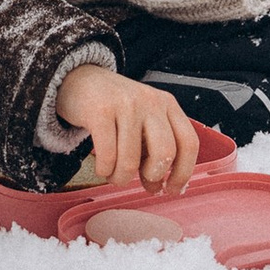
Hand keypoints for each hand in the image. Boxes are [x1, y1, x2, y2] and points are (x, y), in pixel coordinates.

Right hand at [54, 65, 201, 194]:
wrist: (80, 80)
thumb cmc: (115, 109)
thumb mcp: (142, 123)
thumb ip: (153, 152)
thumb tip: (157, 188)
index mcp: (167, 104)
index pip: (188, 142)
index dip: (183, 172)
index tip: (170, 189)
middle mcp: (151, 101)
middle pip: (165, 152)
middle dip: (152, 175)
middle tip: (139, 178)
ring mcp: (126, 104)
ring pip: (131, 161)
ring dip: (120, 177)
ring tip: (113, 172)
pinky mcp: (100, 110)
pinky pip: (107, 156)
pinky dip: (104, 170)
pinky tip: (101, 165)